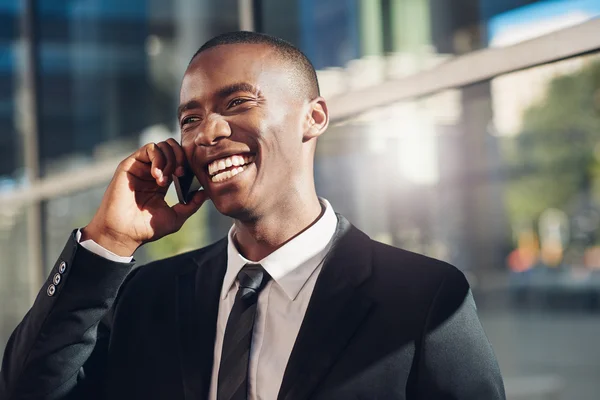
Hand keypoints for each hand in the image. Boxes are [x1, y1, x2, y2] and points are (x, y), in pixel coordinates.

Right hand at [81, 139, 207, 256]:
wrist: (123, 234)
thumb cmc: (146, 229)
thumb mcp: (175, 218)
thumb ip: (191, 205)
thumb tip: (205, 193)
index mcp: (162, 182)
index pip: (179, 161)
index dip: (187, 164)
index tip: (188, 178)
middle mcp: (151, 172)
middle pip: (172, 148)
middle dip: (181, 157)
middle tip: (180, 174)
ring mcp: (141, 167)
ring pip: (162, 145)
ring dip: (170, 159)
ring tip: (165, 180)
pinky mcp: (130, 164)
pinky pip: (150, 148)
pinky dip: (158, 159)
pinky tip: (157, 177)